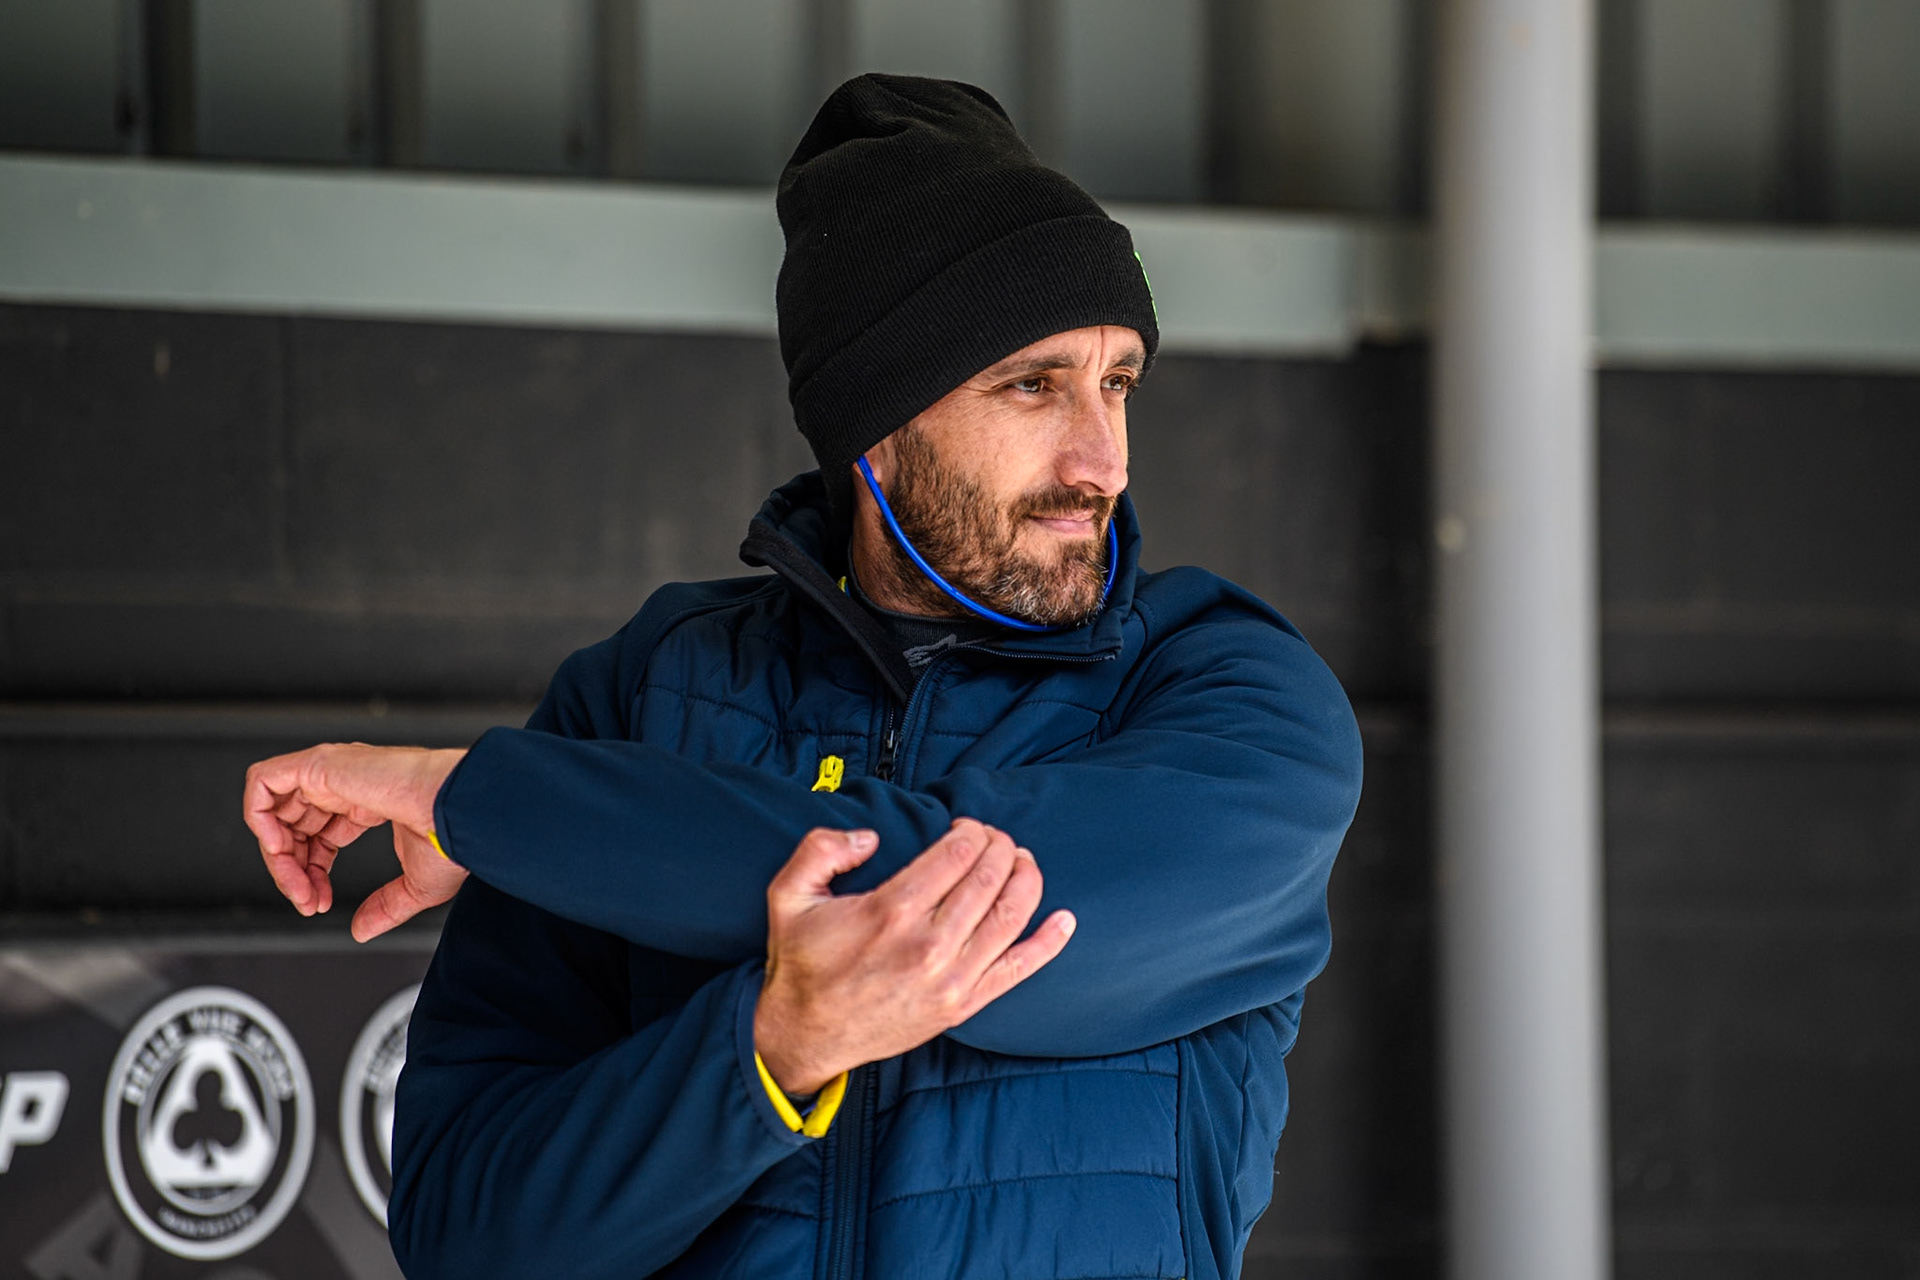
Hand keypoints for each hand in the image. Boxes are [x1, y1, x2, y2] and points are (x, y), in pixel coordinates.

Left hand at [242, 743, 468, 941]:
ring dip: (274, 852)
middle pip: (292, 827)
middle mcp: (345, 785)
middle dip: (291, 870)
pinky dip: (258, 817)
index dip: (311, 873)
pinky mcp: (318, 764)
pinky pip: (262, 782)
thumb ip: (385, 906)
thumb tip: (362, 930)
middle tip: (306, 899)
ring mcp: (330, 772)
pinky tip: (281, 849)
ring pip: (272, 808)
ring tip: (294, 881)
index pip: (319, 836)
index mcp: (368, 803)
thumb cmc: (451, 834)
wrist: (457, 810)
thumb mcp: (417, 885)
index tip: (320, 901)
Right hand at [753, 818, 1075, 1094]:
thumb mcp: (789, 895)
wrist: (805, 1036)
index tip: (967, 825)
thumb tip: (870, 836)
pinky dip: (1047, 944)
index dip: (971, 830)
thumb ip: (821, 848)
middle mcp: (928, 944)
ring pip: (1009, 916)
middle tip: (997, 838)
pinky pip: (1017, 971)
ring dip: (1026, 880)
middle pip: (988, 878)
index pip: (956, 854)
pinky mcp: (962, 1005)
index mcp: (890, 911)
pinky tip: (1065, 921)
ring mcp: (951, 978)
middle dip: (1000, 847)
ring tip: (1023, 861)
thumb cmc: (801, 964)